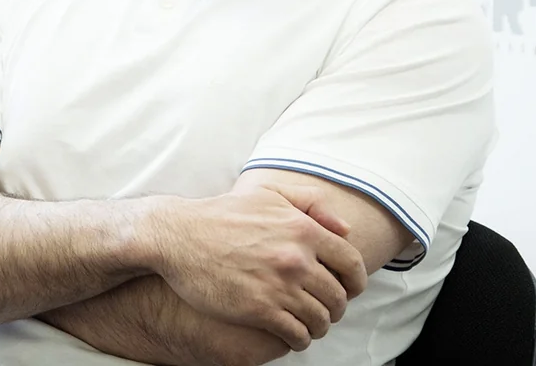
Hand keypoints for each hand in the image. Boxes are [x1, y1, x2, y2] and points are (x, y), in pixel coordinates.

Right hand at [148, 185, 366, 351]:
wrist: (179, 236)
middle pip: (338, 296)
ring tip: (309, 325)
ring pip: (320, 319)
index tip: (348, 289)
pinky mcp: (260, 310)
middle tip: (326, 310)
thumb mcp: (268, 196)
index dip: (355, 281)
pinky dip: (300, 339)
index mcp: (303, 229)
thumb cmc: (223, 215)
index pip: (351, 263)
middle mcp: (296, 258)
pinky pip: (297, 334)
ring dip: (319, 326)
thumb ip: (310, 204)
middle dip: (336, 307)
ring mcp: (279, 286)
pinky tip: (292, 335)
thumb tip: (345, 229)